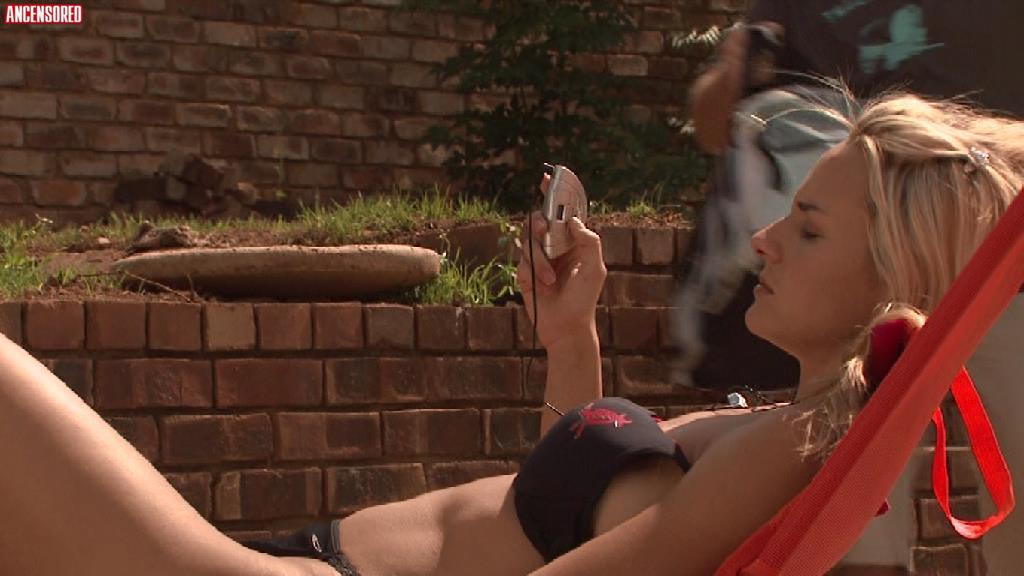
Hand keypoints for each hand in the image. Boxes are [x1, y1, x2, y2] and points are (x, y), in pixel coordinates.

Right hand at [516, 176, 606, 349]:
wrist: (566, 328)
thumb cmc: (584, 298)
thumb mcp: (595, 268)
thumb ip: (588, 241)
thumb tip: (572, 221)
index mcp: (573, 242)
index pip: (563, 212)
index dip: (555, 194)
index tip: (547, 178)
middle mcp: (554, 247)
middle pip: (538, 221)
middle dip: (539, 225)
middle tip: (544, 233)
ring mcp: (538, 259)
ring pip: (527, 241)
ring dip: (539, 260)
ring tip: (550, 280)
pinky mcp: (525, 274)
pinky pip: (520, 262)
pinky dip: (531, 272)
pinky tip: (542, 287)